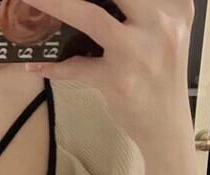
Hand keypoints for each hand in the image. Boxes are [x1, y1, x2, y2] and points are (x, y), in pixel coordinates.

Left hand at [20, 0, 195, 151]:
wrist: (166, 126)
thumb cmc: (159, 76)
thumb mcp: (163, 33)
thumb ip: (141, 9)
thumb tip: (91, 1)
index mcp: (174, 5)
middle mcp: (161, 22)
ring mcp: (138, 52)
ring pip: (89, 16)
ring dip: (55, 4)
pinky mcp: (118, 81)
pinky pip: (76, 67)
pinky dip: (53, 67)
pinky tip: (35, 65)